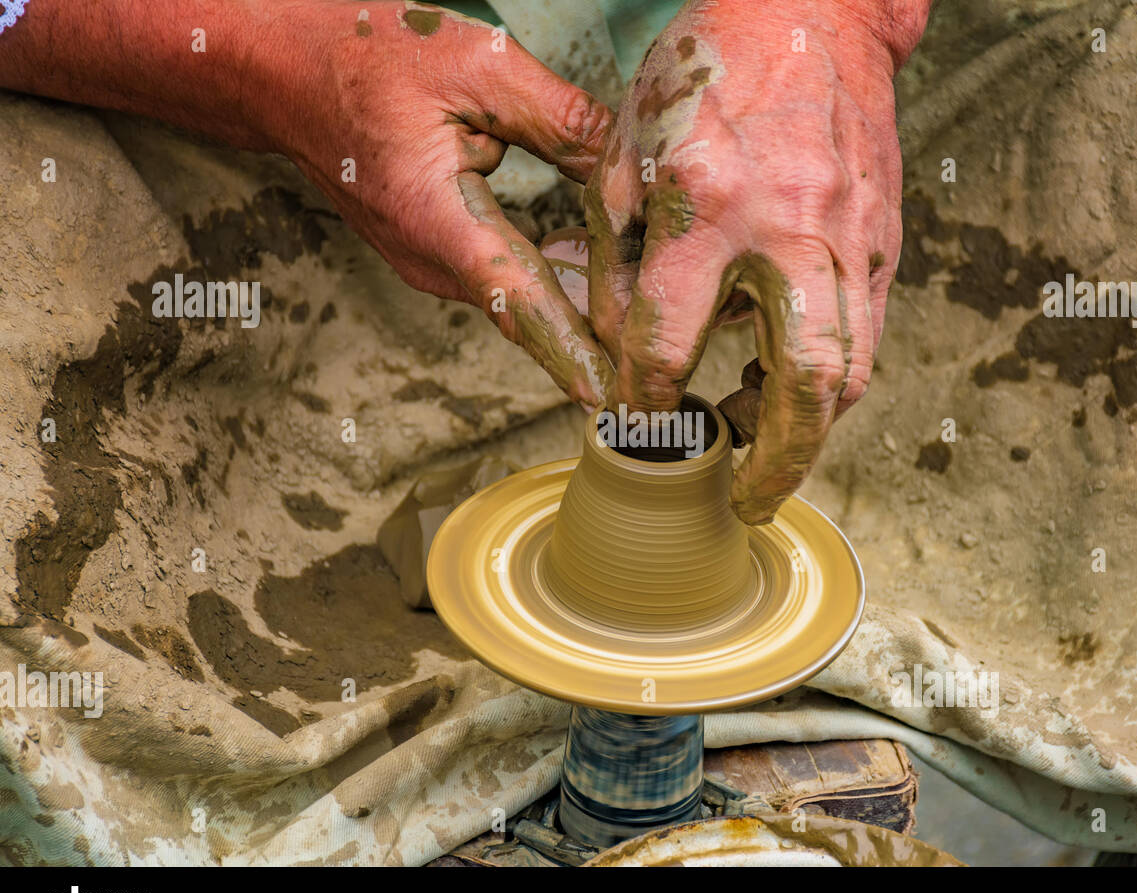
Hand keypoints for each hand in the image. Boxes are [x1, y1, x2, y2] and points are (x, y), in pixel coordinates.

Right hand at [265, 2, 614, 407]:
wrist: (283, 71)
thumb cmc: (366, 56)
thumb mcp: (476, 66)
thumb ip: (559, 120)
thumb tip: (625, 168)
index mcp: (436, 218)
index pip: (515, 299)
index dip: (565, 349)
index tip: (607, 396)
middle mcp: (430, 258)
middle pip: (529, 309)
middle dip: (595, 335)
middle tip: (659, 364)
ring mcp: (429, 261)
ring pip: (519, 294)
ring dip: (579, 306)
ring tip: (646, 322)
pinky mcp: (435, 252)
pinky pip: (503, 274)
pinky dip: (551, 277)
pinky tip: (601, 271)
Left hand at [585, 0, 928, 520]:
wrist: (811, 12)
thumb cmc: (707, 72)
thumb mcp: (626, 152)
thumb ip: (618, 258)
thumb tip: (620, 347)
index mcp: (706, 205)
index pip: (670, 341)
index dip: (646, 398)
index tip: (638, 422)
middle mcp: (788, 229)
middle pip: (803, 384)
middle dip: (776, 462)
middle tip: (746, 500)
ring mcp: (849, 236)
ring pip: (850, 370)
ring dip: (810, 431)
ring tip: (765, 445)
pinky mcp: (884, 237)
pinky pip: (866, 331)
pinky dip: (830, 376)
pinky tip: (790, 380)